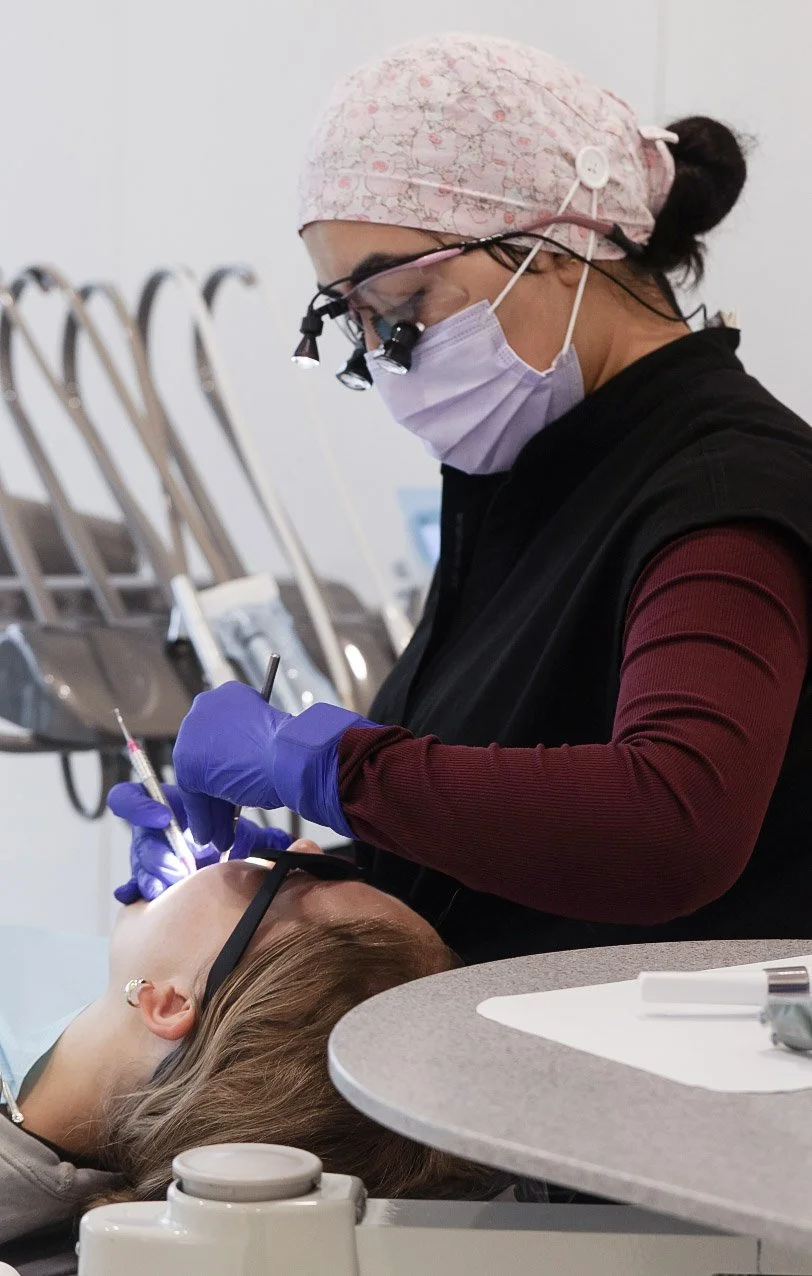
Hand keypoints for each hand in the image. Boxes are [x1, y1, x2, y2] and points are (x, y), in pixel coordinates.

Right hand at [107, 781, 293, 903]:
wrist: (219, 884)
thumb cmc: (227, 850)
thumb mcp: (245, 839)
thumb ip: (262, 836)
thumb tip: (290, 844)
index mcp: (172, 810)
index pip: (134, 797)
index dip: (141, 806)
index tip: (163, 818)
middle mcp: (155, 835)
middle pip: (139, 838)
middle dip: (159, 855)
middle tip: (184, 870)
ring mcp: (150, 861)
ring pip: (139, 864)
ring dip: (157, 875)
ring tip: (178, 885)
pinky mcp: (148, 884)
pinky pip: (132, 887)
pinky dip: (137, 891)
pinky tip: (149, 895)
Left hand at [173, 682, 292, 852]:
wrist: (291, 757)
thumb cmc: (291, 751)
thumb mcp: (267, 746)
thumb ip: (247, 753)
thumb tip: (238, 779)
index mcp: (229, 696)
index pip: (219, 738)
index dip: (226, 769)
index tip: (231, 789)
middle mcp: (206, 707)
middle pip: (205, 759)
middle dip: (215, 793)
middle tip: (224, 818)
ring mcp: (193, 732)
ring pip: (198, 778)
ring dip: (209, 810)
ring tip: (220, 833)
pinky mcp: (187, 759)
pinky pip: (193, 794)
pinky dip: (202, 817)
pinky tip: (210, 834)